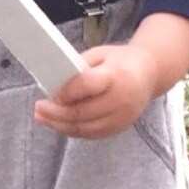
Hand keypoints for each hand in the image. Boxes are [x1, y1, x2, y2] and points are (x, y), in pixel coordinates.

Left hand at [33, 44, 158, 139]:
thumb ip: (80, 67)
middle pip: (82, 112)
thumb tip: (55, 83)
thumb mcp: (101, 54)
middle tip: (39, 108)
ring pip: (85, 128)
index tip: (50, 94)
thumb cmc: (121, 61)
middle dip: (56, 113)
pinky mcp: (119, 127)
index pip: (86, 86)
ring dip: (60, 125)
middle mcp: (121, 99)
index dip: (66, 92)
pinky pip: (91, 133)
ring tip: (42, 118)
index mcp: (117, 75)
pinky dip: (73, 130)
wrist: (150, 74)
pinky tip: (59, 124)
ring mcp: (122, 117)